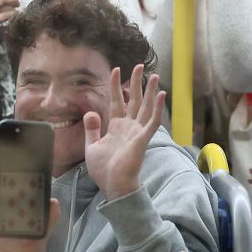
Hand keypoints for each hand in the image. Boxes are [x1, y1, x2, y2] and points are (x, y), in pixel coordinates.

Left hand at [84, 66, 165, 200]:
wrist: (112, 185)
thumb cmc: (103, 169)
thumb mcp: (92, 146)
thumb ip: (92, 129)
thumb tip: (90, 112)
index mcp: (116, 127)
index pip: (117, 101)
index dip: (116, 86)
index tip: (115, 70)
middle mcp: (128, 126)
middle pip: (134, 100)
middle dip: (136, 83)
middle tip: (139, 66)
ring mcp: (137, 132)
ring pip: (145, 107)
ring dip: (150, 91)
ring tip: (154, 75)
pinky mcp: (143, 138)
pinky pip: (152, 121)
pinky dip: (157, 108)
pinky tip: (161, 94)